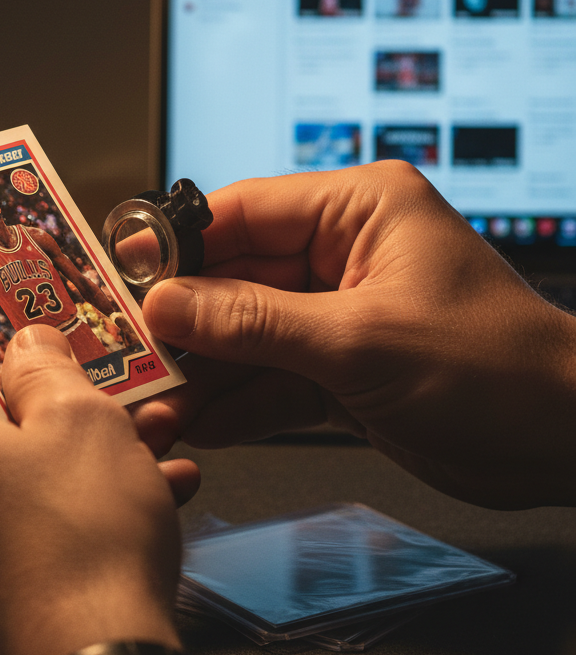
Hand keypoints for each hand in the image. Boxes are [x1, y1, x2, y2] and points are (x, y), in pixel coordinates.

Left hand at [0, 327, 191, 654]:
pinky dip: (51, 512)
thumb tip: (28, 348)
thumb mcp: (81, 420)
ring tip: (140, 452)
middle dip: (45, 405)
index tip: (28, 327)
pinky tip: (126, 507)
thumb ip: (46, 368)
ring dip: (64, 460)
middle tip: (101, 395)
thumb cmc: (78, 552)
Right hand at [133, 161, 575, 509]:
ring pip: (247, 334)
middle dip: (185, 325)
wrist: (567, 444)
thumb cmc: (498, 370)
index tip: (123, 276)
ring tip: (157, 405)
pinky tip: (202, 423)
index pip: (242, 212)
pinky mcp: (340, 365)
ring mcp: (338, 311)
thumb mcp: (360, 341)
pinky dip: (240, 402)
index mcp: (357, 209)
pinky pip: (272, 376)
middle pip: (234, 278)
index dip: (177, 245)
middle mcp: (342, 252)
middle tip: (132, 355)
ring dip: (205, 373)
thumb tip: (168, 305)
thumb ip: (253, 322)